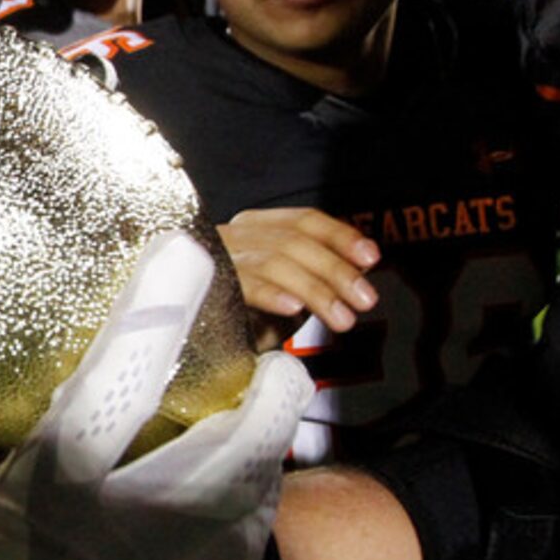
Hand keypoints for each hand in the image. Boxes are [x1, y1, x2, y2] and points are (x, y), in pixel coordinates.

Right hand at [0, 233, 309, 559]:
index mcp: (46, 502)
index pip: (119, 384)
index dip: (156, 309)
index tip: (183, 252)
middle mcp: (116, 549)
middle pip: (229, 460)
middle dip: (267, 402)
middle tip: (279, 355)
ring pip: (243, 526)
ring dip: (267, 471)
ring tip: (274, 429)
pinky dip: (246, 538)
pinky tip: (241, 518)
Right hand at [219, 207, 379, 332]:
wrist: (188, 339)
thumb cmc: (239, 314)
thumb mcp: (285, 290)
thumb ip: (317, 275)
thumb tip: (361, 269)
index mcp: (255, 228)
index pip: (304, 220)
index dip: (341, 236)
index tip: (370, 257)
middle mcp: (235, 235)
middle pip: (294, 241)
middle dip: (337, 270)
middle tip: (364, 298)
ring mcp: (217, 258)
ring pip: (275, 261)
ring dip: (316, 290)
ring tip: (341, 318)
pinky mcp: (203, 285)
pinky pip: (242, 285)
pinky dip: (271, 294)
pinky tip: (293, 308)